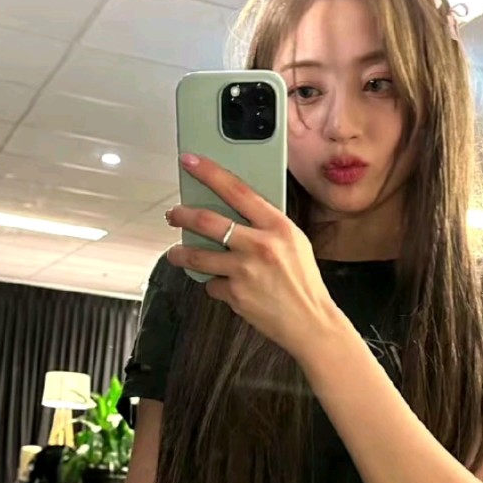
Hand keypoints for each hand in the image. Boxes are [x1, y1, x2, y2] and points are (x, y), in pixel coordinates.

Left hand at [165, 153, 341, 357]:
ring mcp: (244, 270)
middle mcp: (259, 245)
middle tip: (173, 214)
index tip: (190, 161)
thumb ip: (267, 225)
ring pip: (196, 255)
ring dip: (180, 253)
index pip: (237, 189)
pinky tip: (223, 285)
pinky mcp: (234, 294)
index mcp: (277, 226)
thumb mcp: (294, 242)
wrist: (310, 321)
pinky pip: (211, 284)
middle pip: (207, 221)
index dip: (209, 172)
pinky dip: (213, 284)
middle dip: (182, 215)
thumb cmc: (303, 280)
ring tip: (176, 252)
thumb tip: (235, 208)